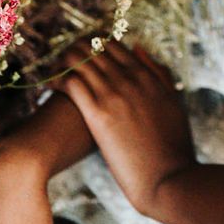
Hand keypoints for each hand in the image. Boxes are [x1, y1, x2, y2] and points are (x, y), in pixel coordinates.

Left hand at [50, 40, 196, 214]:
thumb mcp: (173, 102)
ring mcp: (114, 94)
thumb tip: (138, 48)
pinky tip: (50, 90)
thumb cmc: (173, 146)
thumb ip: (159, 73)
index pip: (111, 44)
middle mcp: (129, 78)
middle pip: (91, 46)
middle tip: (61, 69)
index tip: (80, 62)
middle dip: (72, 52)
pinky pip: (70, 82)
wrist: (169, 178)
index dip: (91, 48)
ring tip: (53, 79)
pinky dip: (57, 80)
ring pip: (77, 59)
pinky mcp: (99, 114)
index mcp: (147, 75)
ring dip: (61, 64)